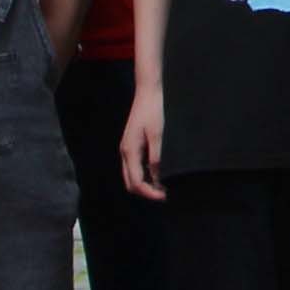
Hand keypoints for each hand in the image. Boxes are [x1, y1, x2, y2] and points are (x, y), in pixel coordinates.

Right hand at [119, 83, 166, 201]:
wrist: (147, 93)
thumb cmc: (153, 111)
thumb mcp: (157, 135)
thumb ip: (156, 158)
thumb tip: (157, 178)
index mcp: (130, 151)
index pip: (136, 182)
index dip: (150, 193)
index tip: (164, 196)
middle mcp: (125, 152)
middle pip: (130, 182)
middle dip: (146, 192)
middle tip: (164, 194)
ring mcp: (126, 149)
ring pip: (131, 176)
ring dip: (145, 184)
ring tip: (162, 187)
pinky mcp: (131, 145)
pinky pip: (134, 167)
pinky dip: (144, 175)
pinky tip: (157, 175)